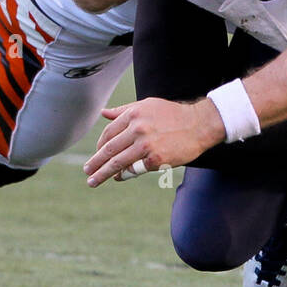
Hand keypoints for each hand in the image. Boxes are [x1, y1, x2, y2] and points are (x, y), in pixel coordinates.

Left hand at [83, 96, 224, 186]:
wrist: (199, 125)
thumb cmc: (172, 115)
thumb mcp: (147, 106)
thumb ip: (124, 110)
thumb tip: (103, 113)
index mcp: (133, 114)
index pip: (108, 133)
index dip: (99, 146)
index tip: (96, 154)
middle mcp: (137, 128)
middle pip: (108, 149)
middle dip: (95, 163)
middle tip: (87, 171)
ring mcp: (145, 145)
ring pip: (117, 162)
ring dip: (103, 173)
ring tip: (93, 181)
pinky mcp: (155, 160)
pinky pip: (134, 170)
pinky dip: (124, 175)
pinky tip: (118, 178)